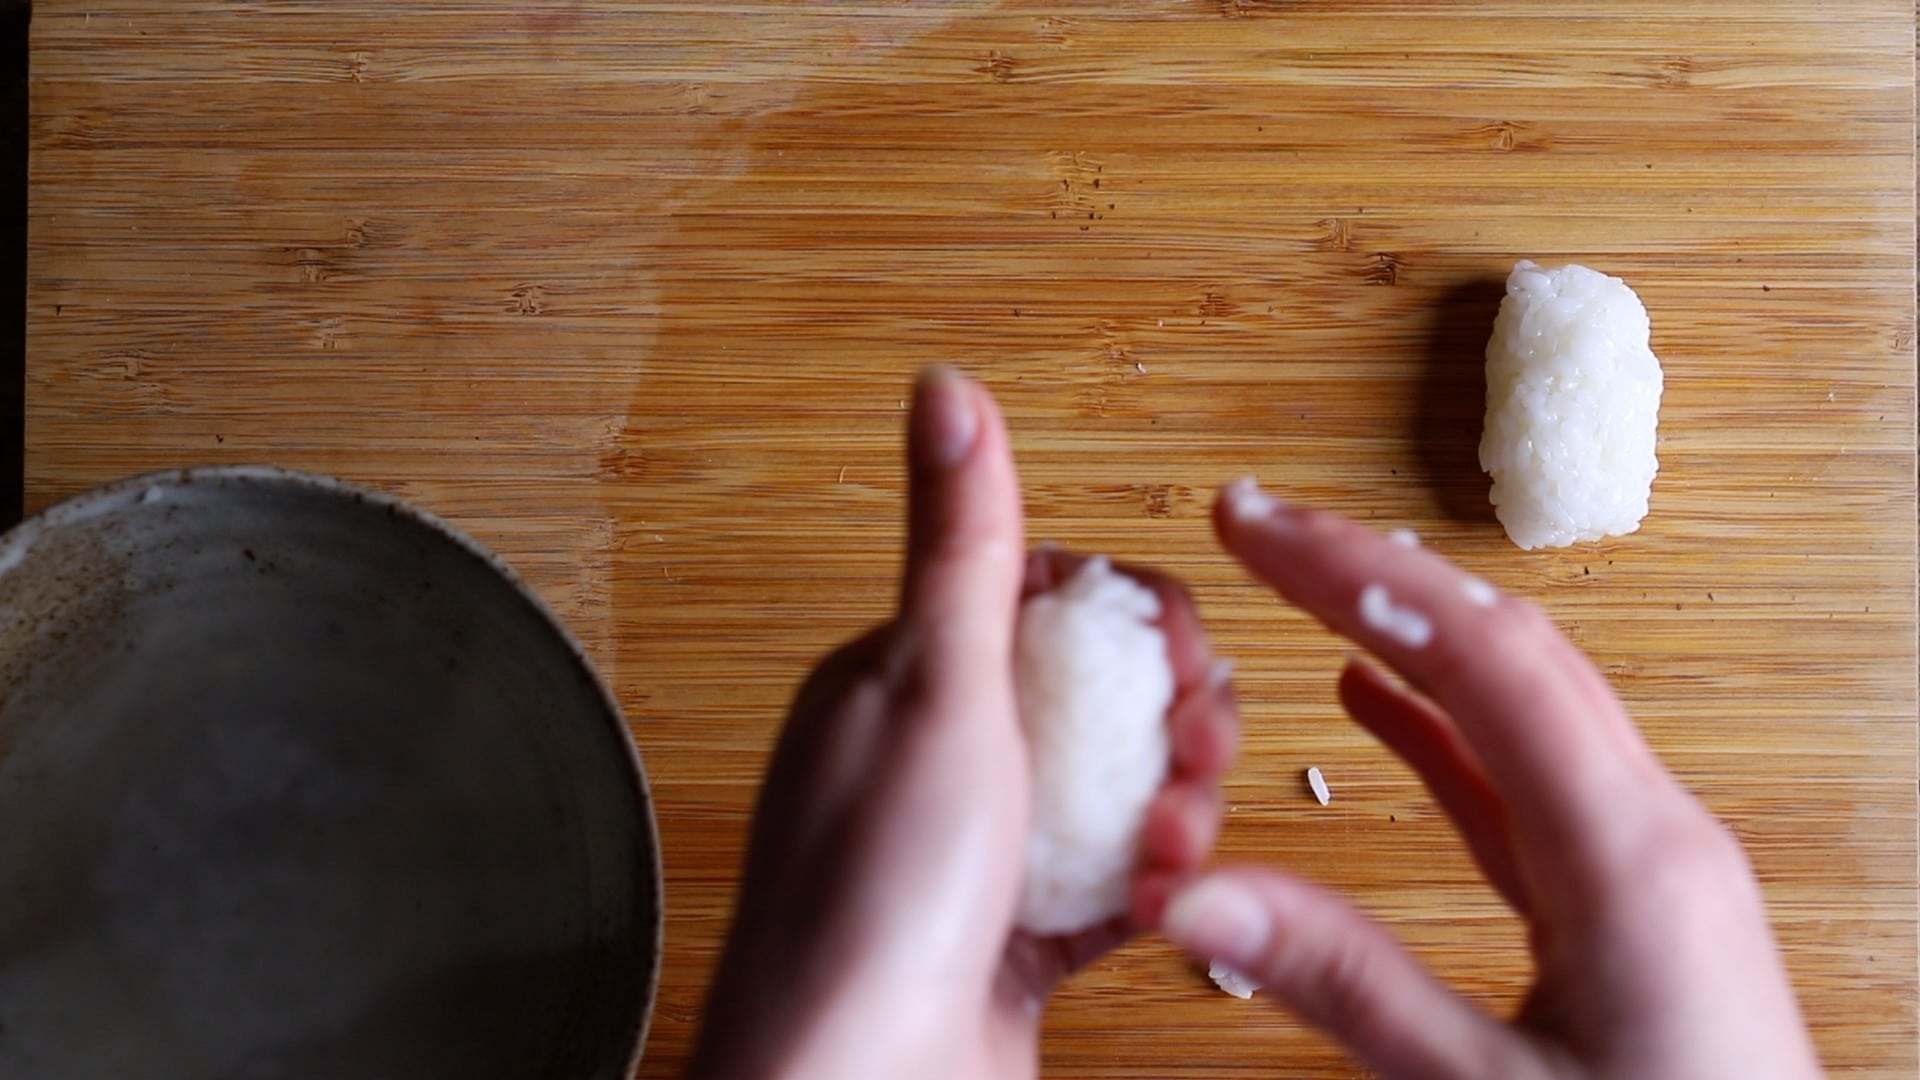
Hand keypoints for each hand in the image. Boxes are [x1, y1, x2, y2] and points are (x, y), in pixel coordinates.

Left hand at [688, 368, 1236, 1079]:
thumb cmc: (869, 900)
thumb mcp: (936, 686)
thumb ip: (960, 542)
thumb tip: (946, 391)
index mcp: (895, 679)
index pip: (1043, 598)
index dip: (1131, 620)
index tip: (1178, 656)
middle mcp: (932, 759)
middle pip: (1097, 696)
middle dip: (1166, 723)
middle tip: (1187, 760)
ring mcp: (974, 851)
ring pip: (1115, 791)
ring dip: (1168, 811)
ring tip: (1166, 849)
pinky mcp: (1011, 936)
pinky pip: (1109, 884)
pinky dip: (1147, 889)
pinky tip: (1154, 902)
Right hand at [1140, 479, 1819, 1079]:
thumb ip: (1345, 986)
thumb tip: (1191, 899)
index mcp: (1631, 858)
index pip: (1480, 658)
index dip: (1354, 575)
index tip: (1253, 526)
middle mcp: (1651, 833)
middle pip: (1505, 646)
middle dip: (1371, 569)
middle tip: (1259, 523)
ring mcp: (1645, 861)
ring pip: (1519, 696)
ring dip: (1405, 629)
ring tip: (1302, 580)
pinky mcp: (1626, 900)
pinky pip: (1524, 775)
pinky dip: (1440, 721)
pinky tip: (1373, 696)